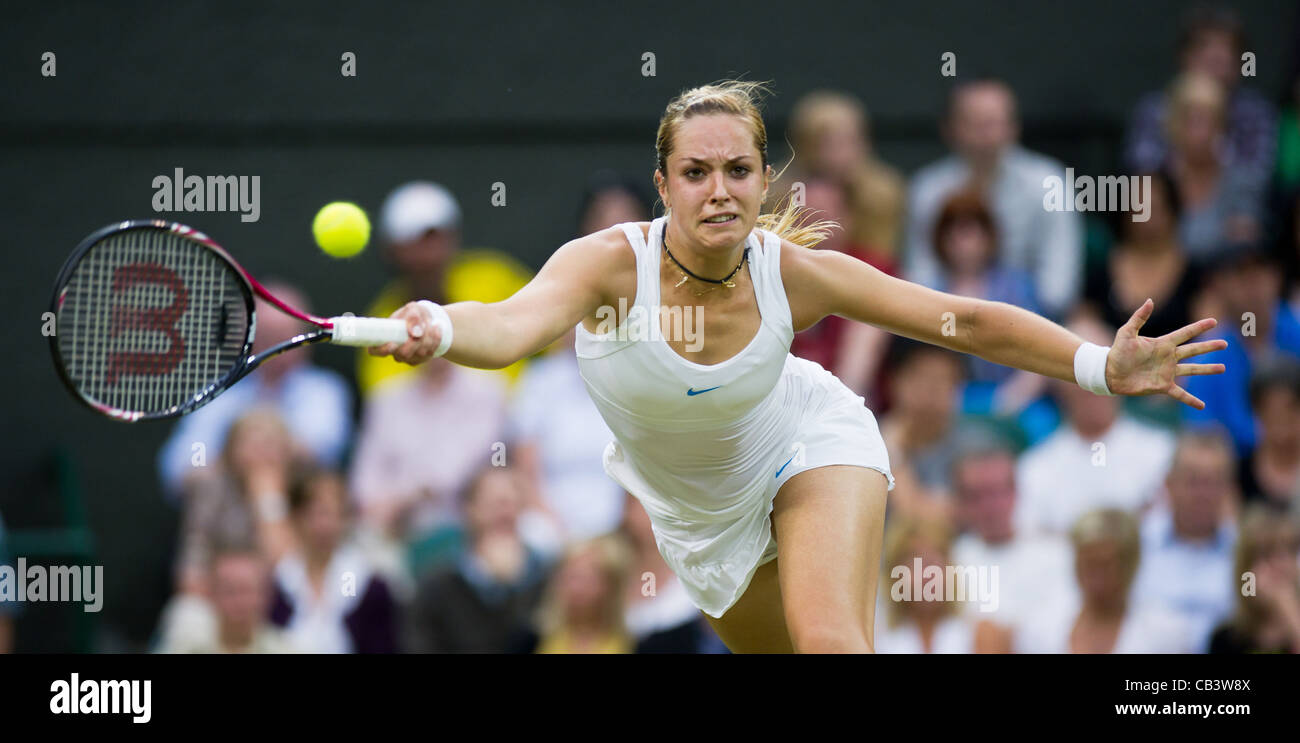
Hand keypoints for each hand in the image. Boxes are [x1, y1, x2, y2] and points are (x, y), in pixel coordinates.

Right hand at [367, 301, 441, 364]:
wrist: (428, 319)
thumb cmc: (415, 314)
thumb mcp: (413, 309)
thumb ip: (413, 317)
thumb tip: (415, 333)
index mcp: (384, 337)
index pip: (374, 350)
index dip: (382, 350)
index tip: (392, 344)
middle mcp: (394, 350)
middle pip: (402, 354)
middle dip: (416, 341)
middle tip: (423, 327)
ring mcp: (407, 357)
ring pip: (418, 354)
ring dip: (428, 338)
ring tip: (430, 324)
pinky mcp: (420, 360)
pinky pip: (428, 354)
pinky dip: (435, 341)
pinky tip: (436, 329)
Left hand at [1105, 298, 1227, 408]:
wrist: (1108, 373)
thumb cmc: (1117, 352)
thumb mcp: (1127, 332)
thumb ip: (1139, 317)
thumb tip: (1150, 300)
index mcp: (1162, 344)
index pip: (1185, 333)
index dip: (1198, 327)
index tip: (1213, 321)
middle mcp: (1168, 358)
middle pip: (1193, 351)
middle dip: (1209, 347)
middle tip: (1225, 344)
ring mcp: (1167, 372)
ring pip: (1192, 370)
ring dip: (1207, 369)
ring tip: (1223, 368)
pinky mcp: (1162, 386)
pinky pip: (1180, 394)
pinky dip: (1191, 400)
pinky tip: (1202, 406)